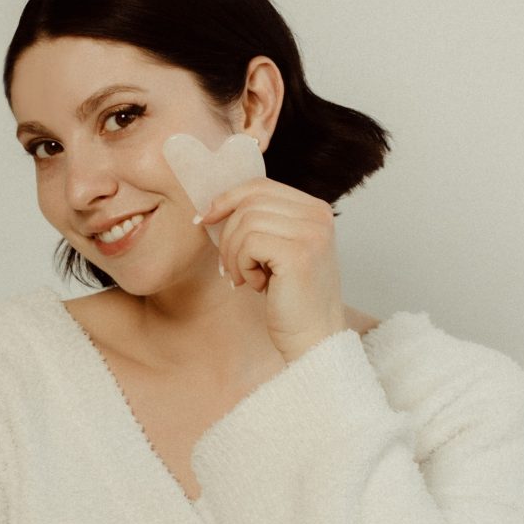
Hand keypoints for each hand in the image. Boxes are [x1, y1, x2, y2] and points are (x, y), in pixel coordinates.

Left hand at [194, 174, 347, 363]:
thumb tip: (214, 204)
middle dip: (228, 233)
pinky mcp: (298, 253)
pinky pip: (249, 243)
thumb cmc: (291, 297)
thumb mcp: (279, 248)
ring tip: (246, 278)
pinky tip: (256, 285)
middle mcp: (318, 215)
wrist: (314, 337)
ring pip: (246, 222)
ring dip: (234, 254)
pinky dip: (242, 265)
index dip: (226, 199)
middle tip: (229, 266)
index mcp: (316, 209)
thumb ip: (262, 222)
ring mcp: (311, 232)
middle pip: (250, 201)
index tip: (204, 219)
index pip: (260, 186)